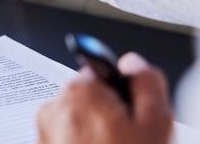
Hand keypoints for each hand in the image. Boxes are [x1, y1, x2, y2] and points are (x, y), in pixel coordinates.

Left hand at [37, 52, 172, 143]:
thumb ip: (147, 83)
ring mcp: (43, 129)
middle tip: (124, 141)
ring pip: (75, 119)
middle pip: (87, 97)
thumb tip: (133, 64)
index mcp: (80, 91)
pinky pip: (64, 138)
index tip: (129, 115)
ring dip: (91, 133)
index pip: (102, 75)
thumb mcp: (156, 123)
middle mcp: (54, 105)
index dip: (121, 96)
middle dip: (106, 114)